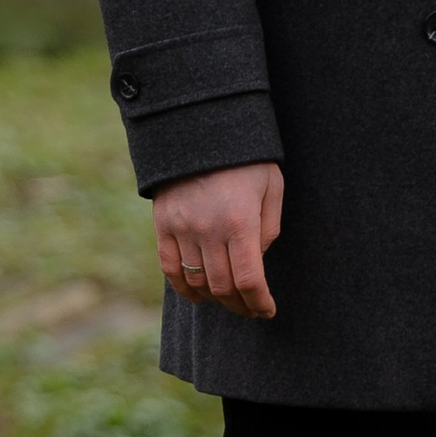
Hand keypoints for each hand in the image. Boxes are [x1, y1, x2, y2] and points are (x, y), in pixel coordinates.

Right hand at [152, 161, 283, 317]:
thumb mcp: (272, 186)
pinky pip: (170, 267)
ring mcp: (182, 228)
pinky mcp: (163, 224)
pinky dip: (184, 288)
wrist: (200, 125)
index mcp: (240, 221)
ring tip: (229, 300)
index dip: (259, 303)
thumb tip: (257, 260)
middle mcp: (209, 229)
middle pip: (223, 287)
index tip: (267, 311)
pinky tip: (198, 294)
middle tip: (251, 309)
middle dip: (240, 305)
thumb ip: (269, 228)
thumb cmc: (246, 157)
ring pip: (197, 282)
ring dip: (215, 298)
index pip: (249, 280)